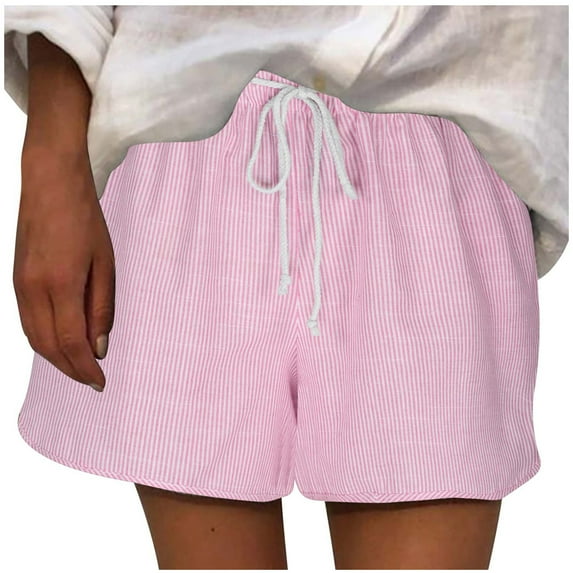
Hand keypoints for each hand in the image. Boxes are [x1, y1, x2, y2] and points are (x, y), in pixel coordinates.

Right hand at [13, 147, 114, 391]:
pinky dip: (45, 340)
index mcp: (61, 284)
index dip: (85, 369)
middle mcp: (33, 289)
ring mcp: (19, 285)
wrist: (50, 184)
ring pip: (34, 338)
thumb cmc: (84, 221)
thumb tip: (98, 347)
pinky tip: (62, 342)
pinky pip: (28, 321)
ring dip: (56, 358)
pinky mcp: (16, 280)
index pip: (72, 342)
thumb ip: (101, 308)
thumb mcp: (105, 264)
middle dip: (70, 369)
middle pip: (49, 347)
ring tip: (79, 366)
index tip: (100, 382)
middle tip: (92, 380)